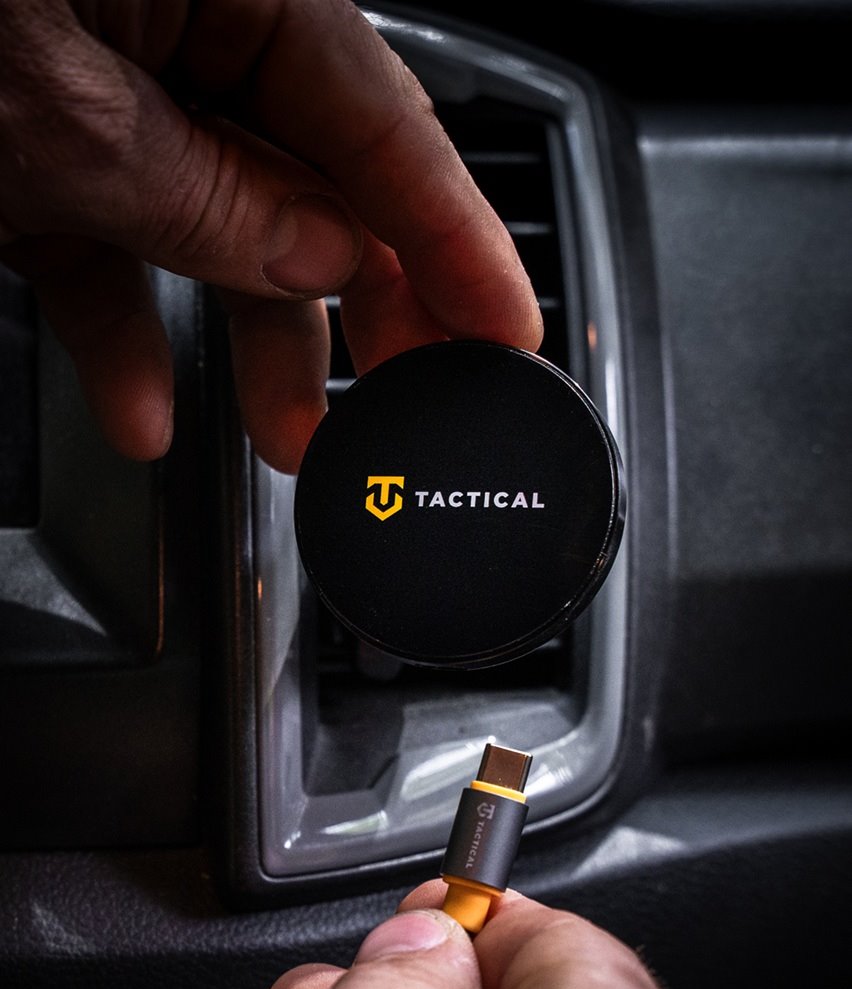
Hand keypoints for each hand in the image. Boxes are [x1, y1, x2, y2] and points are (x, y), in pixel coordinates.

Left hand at [0, 1, 541, 469]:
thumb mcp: (64, 120)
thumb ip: (207, 196)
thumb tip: (322, 257)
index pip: (378, 120)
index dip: (454, 238)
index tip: (506, 329)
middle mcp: (180, 24)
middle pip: (315, 180)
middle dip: (365, 309)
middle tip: (410, 402)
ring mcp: (109, 88)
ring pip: (219, 231)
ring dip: (255, 347)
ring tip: (288, 441)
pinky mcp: (45, 148)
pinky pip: (115, 250)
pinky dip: (131, 335)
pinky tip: (143, 412)